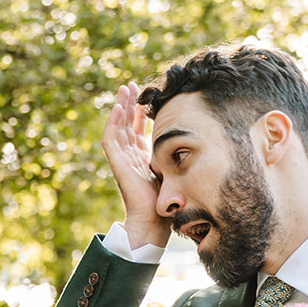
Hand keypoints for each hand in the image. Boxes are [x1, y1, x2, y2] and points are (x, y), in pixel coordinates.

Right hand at [100, 82, 168, 248]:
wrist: (154, 220)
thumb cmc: (167, 202)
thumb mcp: (174, 173)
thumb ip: (177, 160)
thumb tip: (197, 148)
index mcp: (142, 160)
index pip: (138, 132)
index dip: (140, 115)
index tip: (146, 99)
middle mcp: (130, 157)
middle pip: (126, 125)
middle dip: (128, 105)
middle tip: (132, 86)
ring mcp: (122, 159)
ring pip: (116, 127)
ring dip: (119, 107)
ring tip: (124, 89)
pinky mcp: (117, 163)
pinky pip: (111, 138)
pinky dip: (112, 122)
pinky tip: (118, 107)